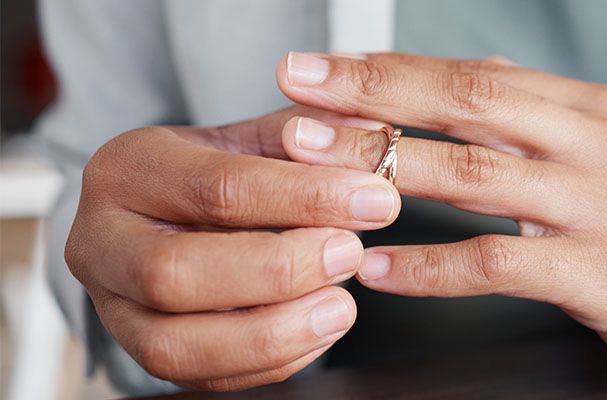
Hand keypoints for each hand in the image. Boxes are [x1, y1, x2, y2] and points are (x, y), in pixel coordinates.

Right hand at [65, 107, 400, 389]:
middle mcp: (100, 240)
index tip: (375, 201)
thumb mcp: (259, 139)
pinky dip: (270, 362)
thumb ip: (312, 135)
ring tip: (342, 306)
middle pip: (177, 273)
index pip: (217, 188)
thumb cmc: (226, 172)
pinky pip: (201, 377)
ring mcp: (113, 306)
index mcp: (127, 168)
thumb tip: (372, 135)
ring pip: (175, 344)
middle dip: (278, 271)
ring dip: (272, 332)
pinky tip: (320, 331)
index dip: (305, 198)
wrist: (180, 214)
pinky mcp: (142, 352)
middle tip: (350, 254)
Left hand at [276, 52, 606, 390]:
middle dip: (373, 97)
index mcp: (594, 110)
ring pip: (476, 176)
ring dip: (384, 168)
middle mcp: (598, 144)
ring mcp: (602, 207)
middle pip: (469, 105)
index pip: (477, 74)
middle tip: (294, 96)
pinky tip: (378, 268)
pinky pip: (498, 264)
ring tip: (311, 169)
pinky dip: (430, 266)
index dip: (392, 69)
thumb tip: (458, 84)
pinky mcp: (602, 273)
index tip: (319, 68)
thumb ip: (537, 121)